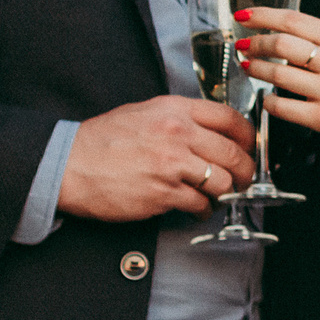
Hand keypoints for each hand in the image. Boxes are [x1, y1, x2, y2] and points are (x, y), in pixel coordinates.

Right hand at [57, 95, 256, 221]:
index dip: (248, 136)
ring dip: (225, 193)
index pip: (230, 119)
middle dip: (245, 171)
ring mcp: (172, 165)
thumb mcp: (144, 112)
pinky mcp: (162, 194)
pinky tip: (197, 209)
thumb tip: (209, 131)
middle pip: (234, 153)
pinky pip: (199, 204)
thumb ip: (179, 117)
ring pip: (222, 181)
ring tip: (218, 196)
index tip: (250, 147)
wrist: (69, 164)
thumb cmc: (102, 139)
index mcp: (176, 110)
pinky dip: (203, 210)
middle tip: (243, 179)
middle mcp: (178, 134)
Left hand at [237, 7, 319, 158]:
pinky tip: (266, 96)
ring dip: (255, 69)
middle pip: (283, 45)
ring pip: (279, 74)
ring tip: (247, 66)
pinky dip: (267, 100)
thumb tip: (274, 28)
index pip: (295, 20)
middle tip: (244, 45)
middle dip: (256, 43)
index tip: (244, 15)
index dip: (264, 16)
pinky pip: (282, 107)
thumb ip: (317, 37)